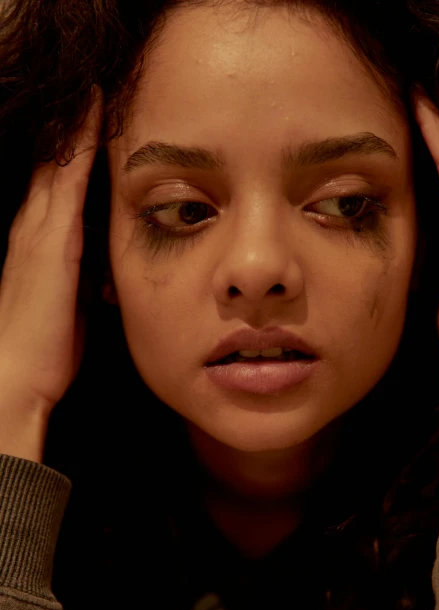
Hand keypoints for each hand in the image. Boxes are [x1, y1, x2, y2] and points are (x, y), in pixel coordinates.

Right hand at [0, 87, 102, 416]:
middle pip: (56, 166)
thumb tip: (107, 275)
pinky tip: (96, 113)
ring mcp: (41, 229)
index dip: (74, 157)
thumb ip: (85, 281)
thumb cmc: (44, 349)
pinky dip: (82, 144)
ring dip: (78, 127)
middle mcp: (35, 227)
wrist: (15, 374)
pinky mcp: (54, 238)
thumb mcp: (69, 306)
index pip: (57, 188)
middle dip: (74, 132)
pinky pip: (69, 177)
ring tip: (98, 91)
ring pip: (60, 163)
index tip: (94, 127)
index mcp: (41, 245)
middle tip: (98, 93)